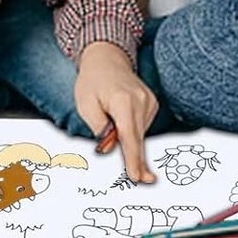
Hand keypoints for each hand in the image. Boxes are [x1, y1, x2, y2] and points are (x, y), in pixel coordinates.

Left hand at [76, 41, 158, 182]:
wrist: (107, 58)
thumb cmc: (93, 81)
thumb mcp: (86, 105)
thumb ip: (99, 128)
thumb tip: (111, 147)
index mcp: (123, 101)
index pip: (130, 137)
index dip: (134, 159)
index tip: (138, 176)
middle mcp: (141, 100)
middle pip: (138, 138)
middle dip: (137, 159)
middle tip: (144, 179)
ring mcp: (149, 100)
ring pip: (140, 132)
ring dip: (129, 139)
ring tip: (110, 119)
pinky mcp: (152, 102)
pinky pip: (142, 125)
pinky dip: (132, 129)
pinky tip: (121, 117)